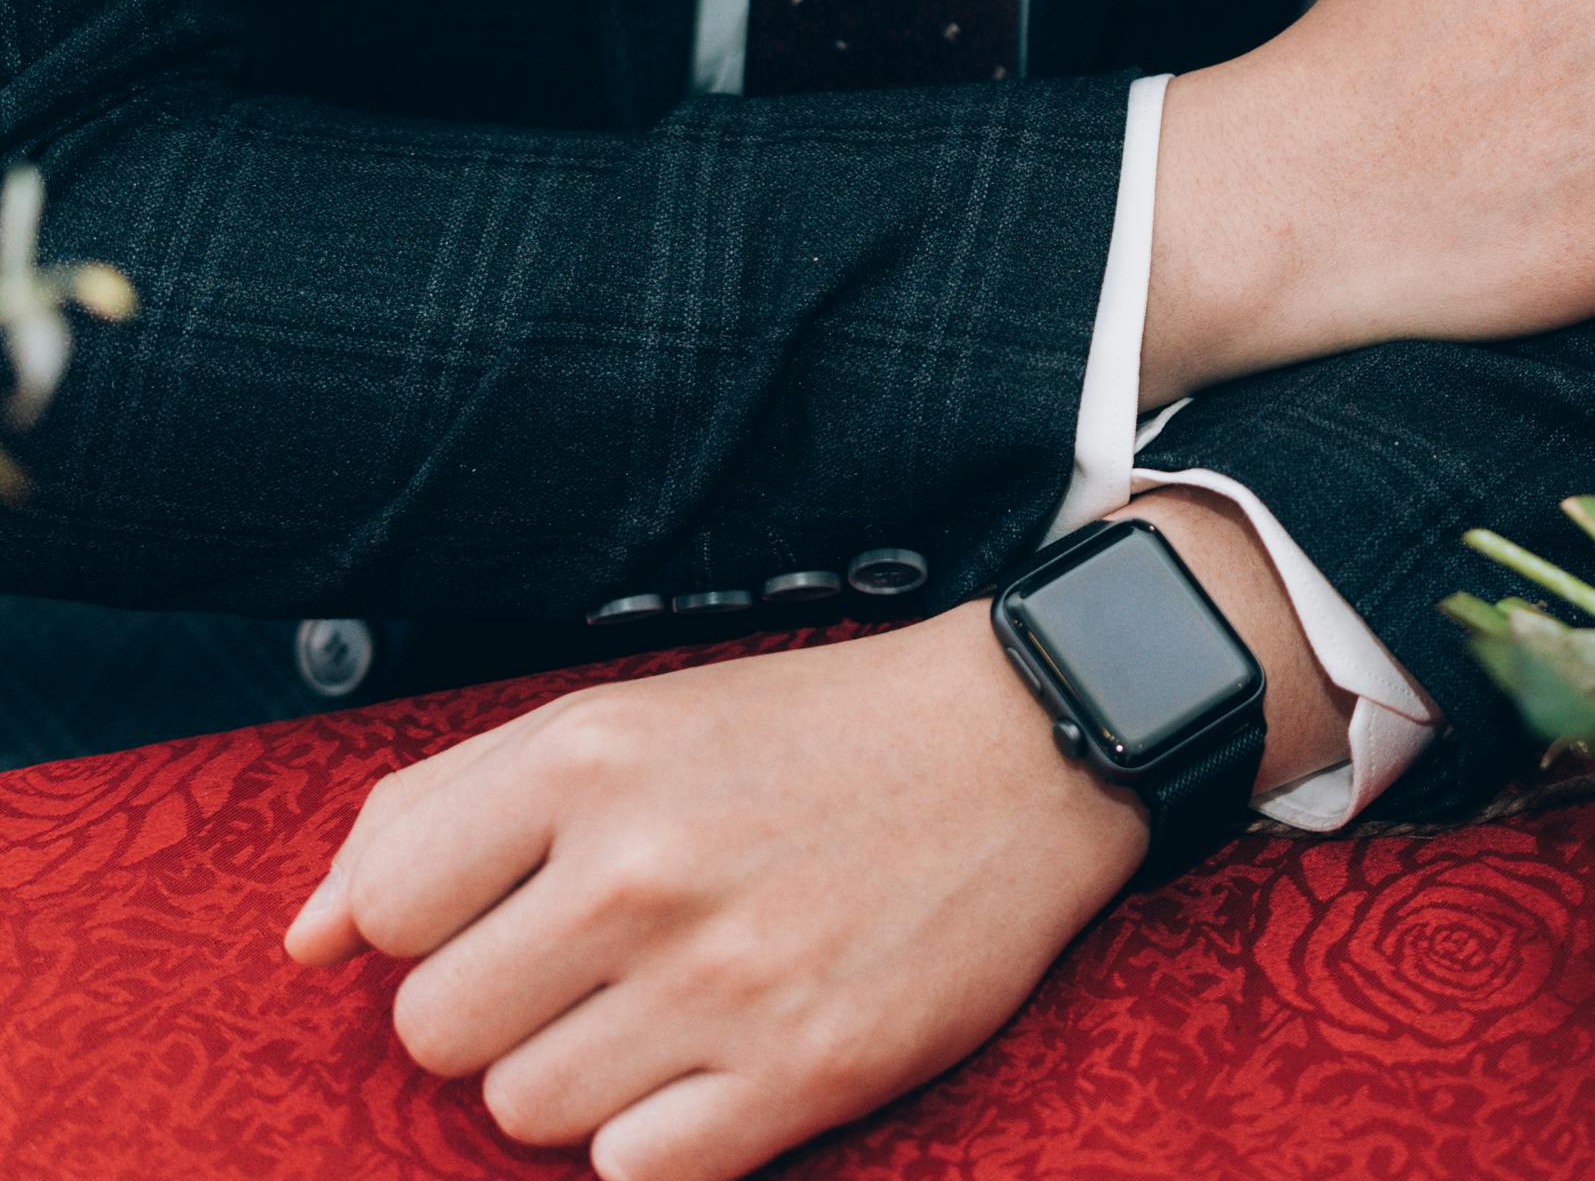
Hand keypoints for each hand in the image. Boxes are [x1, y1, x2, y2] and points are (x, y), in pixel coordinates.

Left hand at [286, 493, 1344, 1180]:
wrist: (1029, 744)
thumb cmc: (812, 735)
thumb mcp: (622, 719)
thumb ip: (439, 810)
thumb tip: (306, 941)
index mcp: (587, 758)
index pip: (388, 917)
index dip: (449, 925)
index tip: (528, 904)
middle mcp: (643, 867)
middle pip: (439, 1035)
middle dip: (509, 1012)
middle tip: (611, 961)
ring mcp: (725, 978)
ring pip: (527, 1114)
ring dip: (589, 1078)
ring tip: (682, 1004)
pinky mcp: (806, 1070)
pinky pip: (637, 1175)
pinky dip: (668, 1139)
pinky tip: (727, 1063)